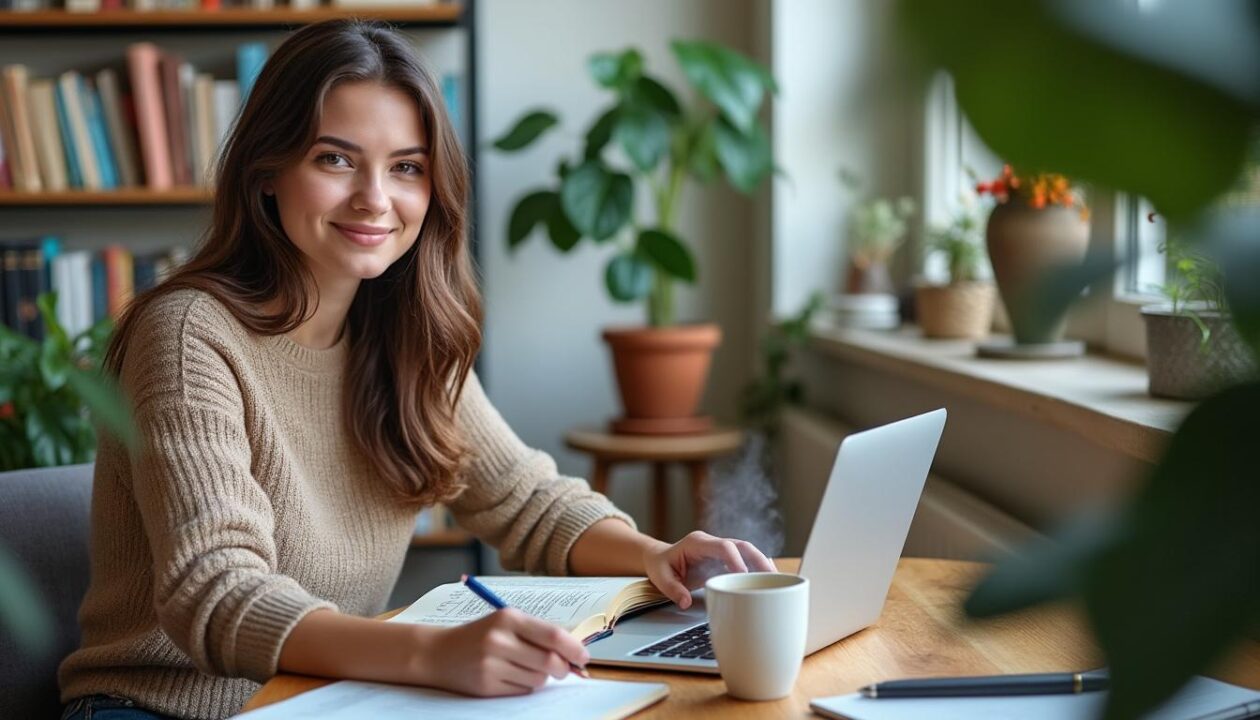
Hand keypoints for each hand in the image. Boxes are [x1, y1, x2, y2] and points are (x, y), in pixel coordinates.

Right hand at [421, 608, 588, 695]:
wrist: (438, 653)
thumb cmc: (480, 635)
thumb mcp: (506, 623)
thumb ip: (537, 633)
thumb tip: (574, 651)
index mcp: (508, 618)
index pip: (553, 634)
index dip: (574, 648)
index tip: (584, 656)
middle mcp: (499, 640)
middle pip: (549, 661)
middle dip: (564, 668)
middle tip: (565, 669)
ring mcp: (491, 664)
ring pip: (538, 679)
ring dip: (542, 677)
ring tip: (527, 667)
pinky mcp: (486, 686)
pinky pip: (522, 690)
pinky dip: (526, 686)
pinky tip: (512, 676)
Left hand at [642, 531, 775, 608]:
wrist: (661, 558)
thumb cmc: (662, 565)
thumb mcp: (661, 577)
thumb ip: (672, 589)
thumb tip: (686, 601)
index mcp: (697, 542)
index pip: (723, 546)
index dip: (736, 559)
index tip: (744, 575)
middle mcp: (711, 542)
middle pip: (741, 545)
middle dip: (758, 559)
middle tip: (772, 577)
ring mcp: (720, 549)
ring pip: (747, 551)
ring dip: (762, 564)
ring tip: (777, 580)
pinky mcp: (725, 558)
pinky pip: (744, 559)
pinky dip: (756, 568)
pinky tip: (770, 578)